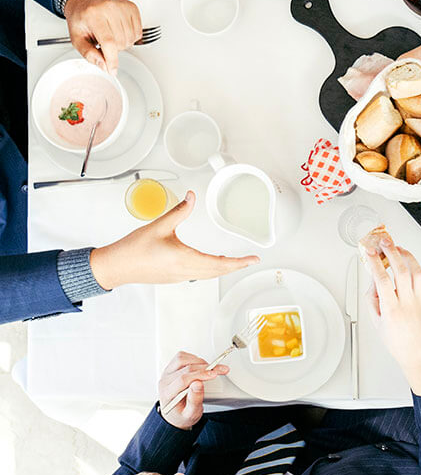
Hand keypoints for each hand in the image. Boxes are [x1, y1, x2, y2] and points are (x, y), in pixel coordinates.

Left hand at [63, 0, 141, 72]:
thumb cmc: (80, 18)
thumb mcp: (76, 38)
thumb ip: (88, 53)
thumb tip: (104, 65)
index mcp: (93, 15)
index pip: (108, 42)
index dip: (112, 59)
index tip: (112, 70)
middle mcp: (109, 8)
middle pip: (121, 42)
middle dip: (113, 48)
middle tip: (103, 41)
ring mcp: (122, 7)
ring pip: (131, 39)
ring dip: (122, 42)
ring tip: (111, 34)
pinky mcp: (132, 7)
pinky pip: (138, 32)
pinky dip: (130, 36)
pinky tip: (120, 30)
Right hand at [89, 191, 258, 290]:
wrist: (115, 267)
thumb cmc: (133, 249)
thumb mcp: (159, 226)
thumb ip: (179, 211)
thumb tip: (192, 196)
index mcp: (183, 259)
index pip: (218, 263)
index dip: (238, 262)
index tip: (253, 259)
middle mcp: (184, 271)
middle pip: (217, 271)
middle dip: (236, 266)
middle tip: (250, 260)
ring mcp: (179, 277)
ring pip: (208, 275)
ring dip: (224, 269)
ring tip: (236, 262)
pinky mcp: (173, 278)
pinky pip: (199, 275)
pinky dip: (211, 270)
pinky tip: (213, 264)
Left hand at [157, 350, 227, 428]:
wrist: (175, 414)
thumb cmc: (182, 415)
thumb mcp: (191, 414)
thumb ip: (195, 401)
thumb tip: (198, 384)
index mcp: (168, 394)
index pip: (184, 379)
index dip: (201, 374)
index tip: (214, 374)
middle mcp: (165, 382)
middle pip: (186, 368)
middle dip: (206, 368)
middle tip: (220, 370)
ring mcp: (167, 373)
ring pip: (182, 359)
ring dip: (199, 362)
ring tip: (211, 369)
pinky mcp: (171, 368)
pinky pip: (181, 356)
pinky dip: (193, 358)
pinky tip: (201, 365)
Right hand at [363, 235, 420, 394]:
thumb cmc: (400, 344)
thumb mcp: (378, 324)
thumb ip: (373, 301)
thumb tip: (372, 283)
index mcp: (392, 310)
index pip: (382, 280)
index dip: (374, 263)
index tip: (369, 252)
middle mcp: (408, 303)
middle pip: (401, 271)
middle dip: (392, 252)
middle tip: (385, 242)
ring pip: (417, 271)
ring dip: (407, 256)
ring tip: (398, 248)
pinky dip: (414, 268)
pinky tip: (408, 264)